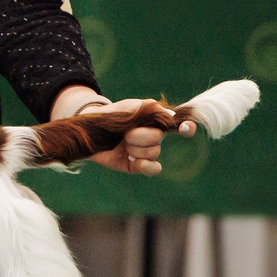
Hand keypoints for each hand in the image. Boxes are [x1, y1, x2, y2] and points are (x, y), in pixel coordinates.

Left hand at [49, 89, 191, 176]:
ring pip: (153, 153)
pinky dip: (146, 165)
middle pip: (159, 139)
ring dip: (135, 148)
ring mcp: (145, 152)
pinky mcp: (137, 166)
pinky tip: (135, 161)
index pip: (178, 124)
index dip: (187, 127)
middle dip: (140, 135)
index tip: (186, 128)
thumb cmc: (110, 116)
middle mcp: (152, 136)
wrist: (88, 133)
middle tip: (125, 133)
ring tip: (122, 143)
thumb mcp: (129, 107)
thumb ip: (150, 109)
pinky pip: (153, 168)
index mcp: (154, 120)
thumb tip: (171, 116)